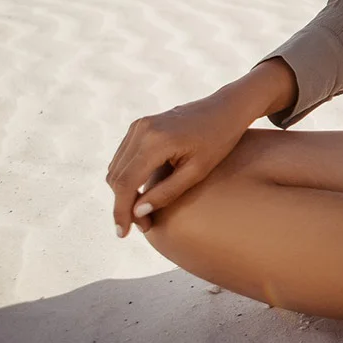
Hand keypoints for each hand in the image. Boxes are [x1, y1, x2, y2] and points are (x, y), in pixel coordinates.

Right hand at [105, 92, 252, 237]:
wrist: (226, 108)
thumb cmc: (219, 139)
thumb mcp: (198, 170)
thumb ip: (167, 192)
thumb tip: (137, 212)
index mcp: (156, 142)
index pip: (126, 184)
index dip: (122, 212)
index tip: (123, 234)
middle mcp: (141, 130)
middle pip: (117, 178)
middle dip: (124, 205)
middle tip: (142, 225)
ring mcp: (139, 125)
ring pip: (116, 168)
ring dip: (124, 192)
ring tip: (144, 211)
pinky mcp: (140, 125)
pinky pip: (124, 157)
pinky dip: (127, 176)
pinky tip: (143, 190)